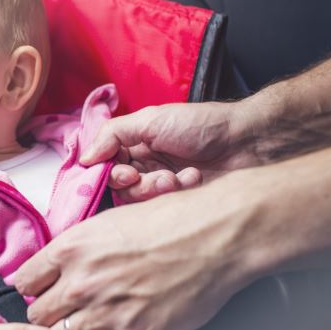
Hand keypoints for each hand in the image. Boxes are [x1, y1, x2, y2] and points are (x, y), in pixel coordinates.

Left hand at [15, 173, 262, 329]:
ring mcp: (106, 311)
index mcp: (72, 246)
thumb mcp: (112, 219)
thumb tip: (63, 264)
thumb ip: (82, 245)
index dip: (35, 288)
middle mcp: (81, 280)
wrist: (218, 234)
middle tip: (69, 313)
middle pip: (36, 315)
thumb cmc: (173, 219)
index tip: (46, 291)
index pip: (23, 280)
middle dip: (50, 315)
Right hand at [82, 102, 260, 201]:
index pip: (104, 166)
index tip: (125, 173)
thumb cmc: (201, 124)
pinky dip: (177, 194)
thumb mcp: (151, 120)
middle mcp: (143, 165)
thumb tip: (84, 158)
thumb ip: (113, 135)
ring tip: (179, 177)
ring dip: (156, 189)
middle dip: (136, 184)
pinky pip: (161, 209)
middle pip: (118, 188)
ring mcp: (160, 185)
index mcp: (133, 144)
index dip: (109, 174)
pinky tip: (194, 179)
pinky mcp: (178, 203)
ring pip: (139, 201)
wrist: (246, 141)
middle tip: (155, 176)